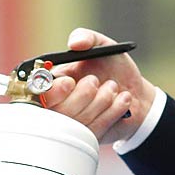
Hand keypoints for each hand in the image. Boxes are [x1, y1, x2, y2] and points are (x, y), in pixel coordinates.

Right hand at [40, 28, 153, 144]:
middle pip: (57, 111)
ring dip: (101, 101)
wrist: (136, 92)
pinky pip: (94, 130)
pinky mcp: (88, 136)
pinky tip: (122, 99)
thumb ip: (88, 37)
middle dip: (82, 95)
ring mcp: (73, 123)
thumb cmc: (114, 67)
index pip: (39, 92)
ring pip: (78, 121)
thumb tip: (74, 43)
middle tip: (95, 81)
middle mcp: (59, 104)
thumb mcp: (103, 46)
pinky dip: (112, 112)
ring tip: (113, 87)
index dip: (52, 91)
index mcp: (54, 81)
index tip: (69, 82)